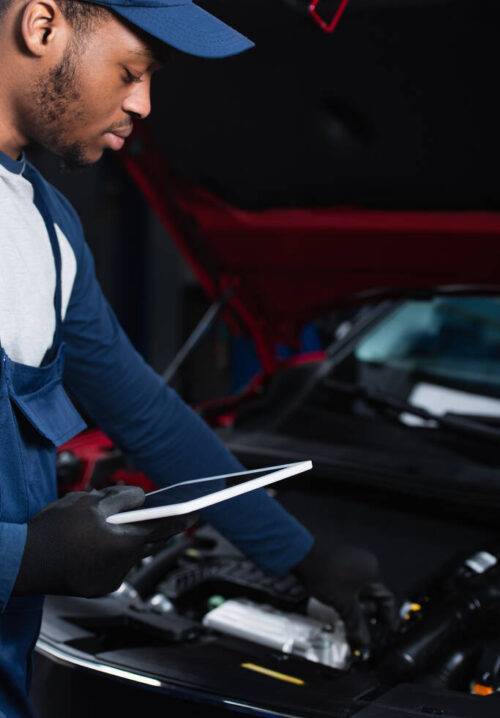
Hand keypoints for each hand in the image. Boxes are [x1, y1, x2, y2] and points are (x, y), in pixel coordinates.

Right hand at [14, 486, 194, 597]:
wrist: (23, 563)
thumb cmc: (53, 532)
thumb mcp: (89, 502)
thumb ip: (121, 498)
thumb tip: (140, 498)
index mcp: (125, 543)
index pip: (164, 527)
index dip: (182, 518)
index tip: (197, 511)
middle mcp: (123, 566)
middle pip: (146, 541)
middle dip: (147, 526)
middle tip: (146, 513)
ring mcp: (110, 580)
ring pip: (128, 553)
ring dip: (123, 539)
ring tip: (102, 526)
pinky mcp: (98, 587)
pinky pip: (113, 565)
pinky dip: (109, 553)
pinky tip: (92, 543)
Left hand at [293, 543, 397, 648]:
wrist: (302, 556)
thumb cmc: (325, 574)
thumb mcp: (344, 603)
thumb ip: (356, 622)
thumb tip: (364, 639)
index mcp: (372, 571)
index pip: (386, 597)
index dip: (388, 615)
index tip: (388, 628)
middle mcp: (364, 564)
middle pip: (372, 595)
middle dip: (367, 613)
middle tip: (363, 628)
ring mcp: (351, 562)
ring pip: (359, 591)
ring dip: (355, 607)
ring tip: (349, 621)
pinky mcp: (339, 563)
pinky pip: (348, 585)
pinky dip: (347, 598)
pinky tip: (340, 608)